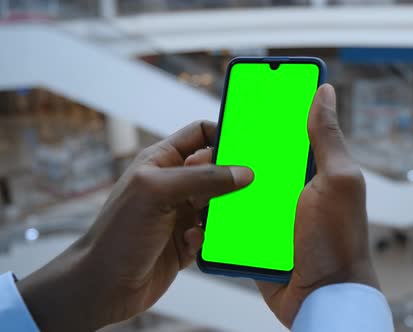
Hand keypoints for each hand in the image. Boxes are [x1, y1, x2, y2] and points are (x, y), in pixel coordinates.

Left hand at [17, 121, 252, 331]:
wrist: (103, 286)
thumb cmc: (119, 233)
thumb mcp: (159, 193)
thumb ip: (203, 178)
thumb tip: (243, 172)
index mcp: (162, 161)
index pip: (201, 134)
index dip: (224, 136)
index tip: (247, 149)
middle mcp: (173, 184)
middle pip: (216, 169)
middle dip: (231, 178)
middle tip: (243, 188)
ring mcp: (181, 212)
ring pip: (219, 202)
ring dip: (223, 211)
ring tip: (218, 219)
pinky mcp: (187, 241)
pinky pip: (214, 232)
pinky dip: (210, 237)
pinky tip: (191, 243)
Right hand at [185, 84, 378, 327]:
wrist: (322, 297)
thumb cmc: (338, 239)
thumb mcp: (337, 182)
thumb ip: (327, 139)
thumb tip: (323, 92)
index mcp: (310, 169)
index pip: (283, 130)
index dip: (264, 112)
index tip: (240, 97)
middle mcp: (288, 188)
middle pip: (252, 159)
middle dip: (230, 149)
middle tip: (207, 142)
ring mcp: (269, 214)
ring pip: (234, 189)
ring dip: (216, 183)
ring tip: (192, 172)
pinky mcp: (253, 239)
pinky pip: (229, 221)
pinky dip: (215, 215)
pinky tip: (198, 207)